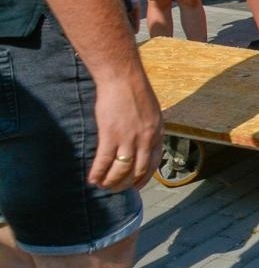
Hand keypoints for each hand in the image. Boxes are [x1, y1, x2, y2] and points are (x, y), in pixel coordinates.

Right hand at [88, 65, 163, 191]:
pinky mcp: (110, 135)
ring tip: (102, 186)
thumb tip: (145, 141)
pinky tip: (92, 179)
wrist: (123, 78)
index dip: (144, 177)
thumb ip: (150, 128)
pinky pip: (104, 161)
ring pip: (121, 170)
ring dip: (111, 182)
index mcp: (157, 133)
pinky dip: (98, 173)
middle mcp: (146, 139)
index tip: (136, 185)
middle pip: (138, 171)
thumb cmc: (135, 91)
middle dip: (126, 184)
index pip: (154, 162)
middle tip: (116, 189)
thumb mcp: (152, 112)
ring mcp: (128, 138)